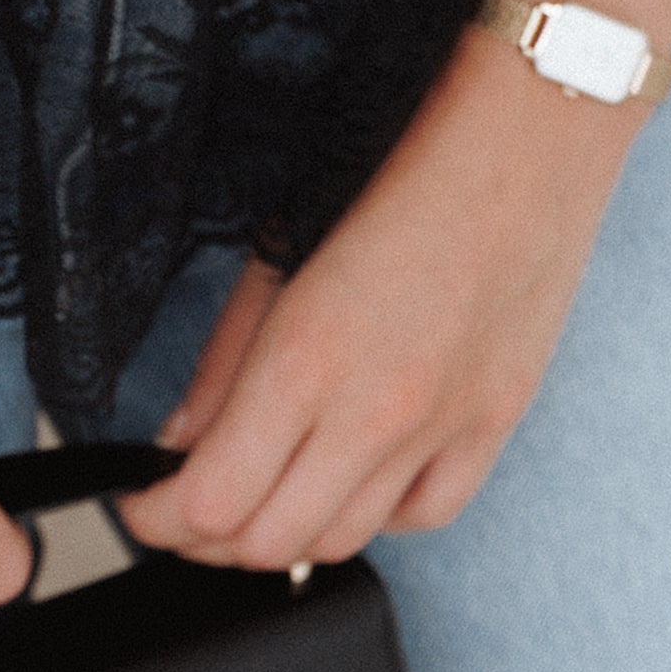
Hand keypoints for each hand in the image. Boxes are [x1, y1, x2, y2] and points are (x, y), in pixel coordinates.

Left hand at [117, 38, 637, 573]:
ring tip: (259, 496)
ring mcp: (442, 428)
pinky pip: (423, 515)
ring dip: (283, 534)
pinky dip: (375, 515)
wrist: (530, 129)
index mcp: (305, 361)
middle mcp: (375, 413)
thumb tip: (179, 440)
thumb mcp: (283, 248)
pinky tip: (351, 482)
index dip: (156, 519)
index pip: (208, 502)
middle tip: (182, 509)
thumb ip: (224, 360)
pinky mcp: (495, 423)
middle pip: (264, 542)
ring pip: (341, 542)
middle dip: (203, 538)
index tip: (139, 505)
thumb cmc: (403, 162)